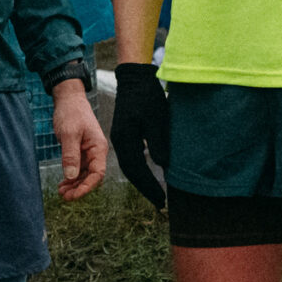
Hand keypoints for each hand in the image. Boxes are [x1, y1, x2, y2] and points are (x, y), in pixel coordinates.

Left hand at [51, 79, 106, 200]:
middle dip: (79, 188)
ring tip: (61, 192)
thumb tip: (71, 176)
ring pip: (83, 174)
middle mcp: (95, 152)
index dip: (87, 186)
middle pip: (91, 177)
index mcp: (98, 148)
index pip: (98, 173)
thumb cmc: (71, 113)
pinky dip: (70, 177)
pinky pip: (77, 168)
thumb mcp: (69, 134)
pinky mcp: (79, 151)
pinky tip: (62, 184)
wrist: (68, 100)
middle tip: (64, 197)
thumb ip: (70, 155)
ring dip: (73, 184)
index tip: (74, 195)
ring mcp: (87, 152)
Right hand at [110, 62, 169, 208]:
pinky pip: (131, 156)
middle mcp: (119, 141)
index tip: (161, 200)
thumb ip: (158, 143)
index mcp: (125, 139)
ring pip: (130, 165)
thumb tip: (162, 166)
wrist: (134, 78)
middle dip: (145, 187)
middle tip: (159, 202)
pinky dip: (140, 168)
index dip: (149, 186)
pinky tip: (148, 172)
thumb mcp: (156, 119)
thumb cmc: (147, 96)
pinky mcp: (125, 133)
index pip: (137, 170)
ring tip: (155, 192)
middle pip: (131, 171)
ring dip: (142, 179)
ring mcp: (120, 137)